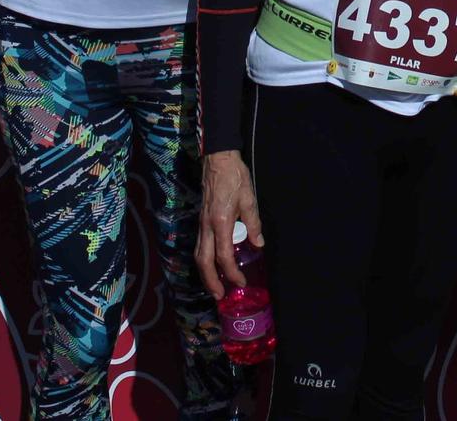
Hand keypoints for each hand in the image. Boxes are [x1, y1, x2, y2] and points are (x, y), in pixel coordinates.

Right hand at [197, 150, 260, 298]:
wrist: (218, 160)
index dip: (232, 272)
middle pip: (204, 261)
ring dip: (205, 273)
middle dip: (210, 281)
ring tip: (214, 285)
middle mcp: (207, 226)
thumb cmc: (234, 178)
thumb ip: (253, 224)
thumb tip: (258, 244)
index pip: (224, 256)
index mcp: (220, 222)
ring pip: (198, 254)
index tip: (241, 282)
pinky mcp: (201, 220)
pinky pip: (200, 245)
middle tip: (220, 295)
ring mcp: (201, 223)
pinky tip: (212, 264)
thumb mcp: (249, 200)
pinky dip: (205, 259)